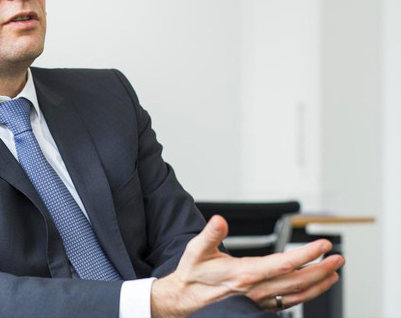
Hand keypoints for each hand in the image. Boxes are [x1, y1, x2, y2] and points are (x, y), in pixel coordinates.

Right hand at [151, 215, 344, 316]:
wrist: (185, 298)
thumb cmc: (193, 273)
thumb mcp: (196, 250)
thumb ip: (210, 234)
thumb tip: (220, 221)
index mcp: (243, 274)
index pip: (282, 265)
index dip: (305, 255)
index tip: (321, 246)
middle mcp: (255, 289)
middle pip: (296, 281)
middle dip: (320, 269)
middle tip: (338, 258)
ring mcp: (259, 299)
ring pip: (295, 294)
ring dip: (318, 283)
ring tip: (334, 273)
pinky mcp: (259, 304)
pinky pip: (288, 302)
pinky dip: (306, 294)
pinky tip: (313, 287)